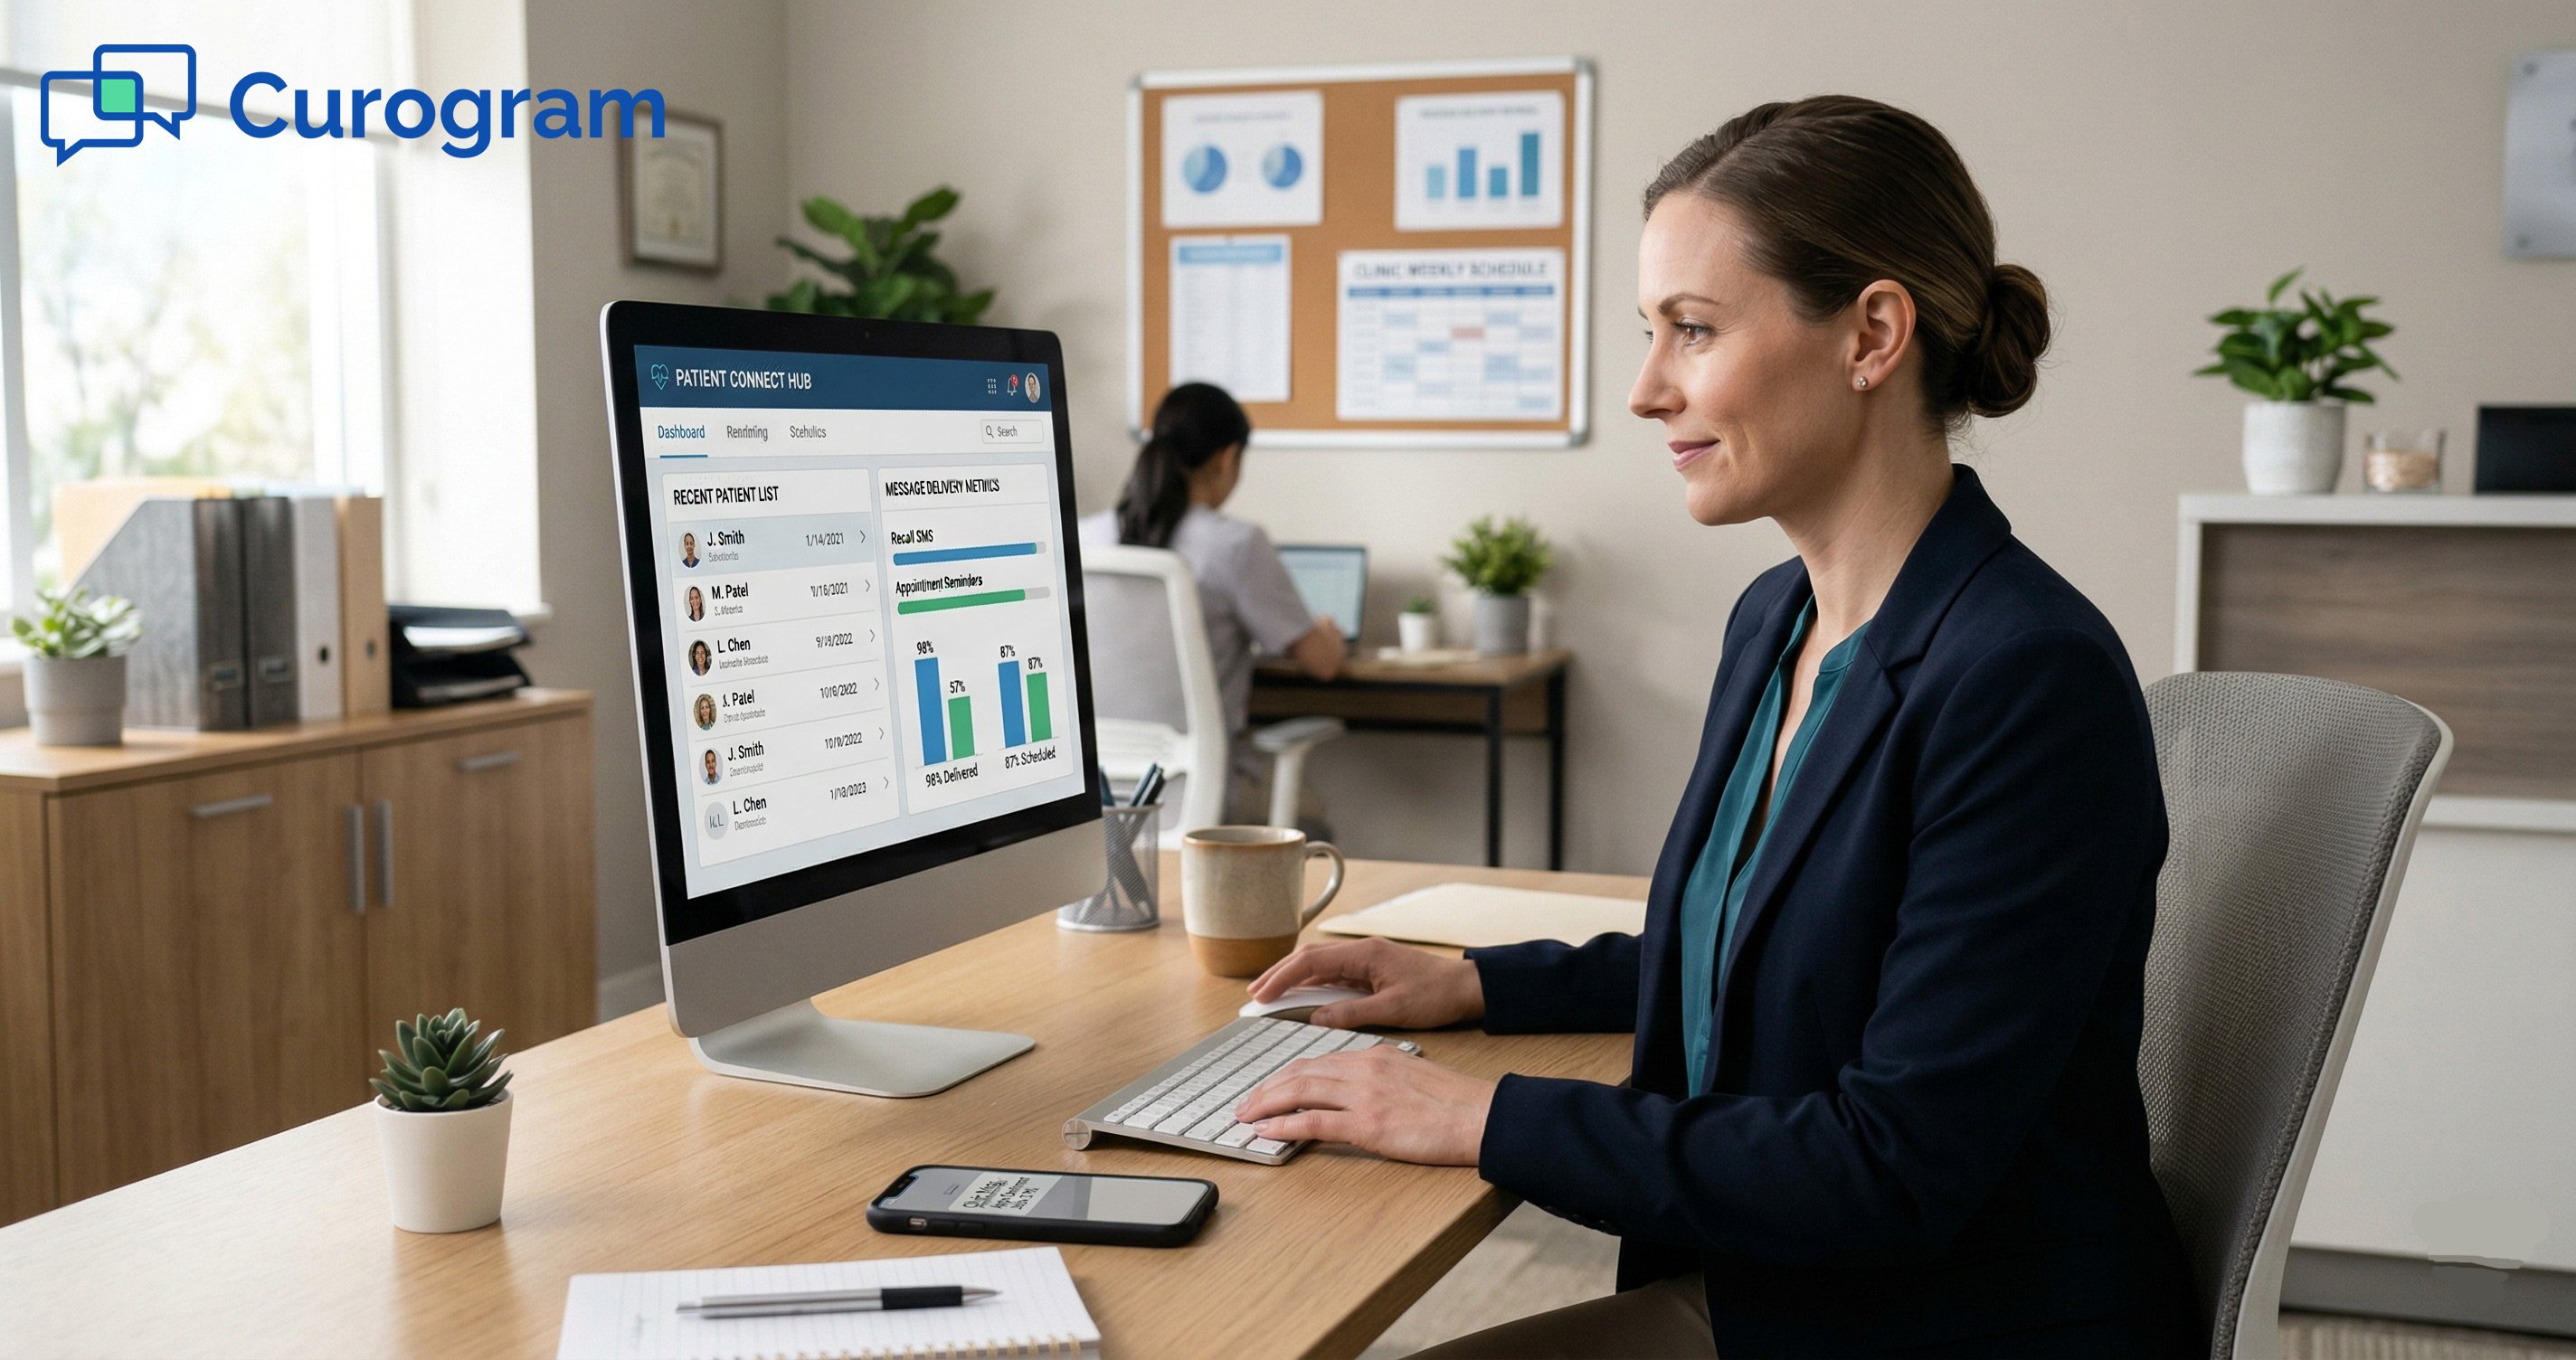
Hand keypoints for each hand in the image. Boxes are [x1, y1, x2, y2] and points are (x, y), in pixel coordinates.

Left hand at [1234, 1046, 1494, 1165]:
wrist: (1481, 1116)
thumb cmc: (1455, 1104)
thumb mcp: (1412, 1078)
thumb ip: (1381, 1080)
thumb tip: (1356, 1096)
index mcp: (1375, 1056)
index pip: (1319, 1061)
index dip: (1287, 1075)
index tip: (1269, 1086)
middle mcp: (1364, 1069)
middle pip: (1301, 1072)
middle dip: (1266, 1088)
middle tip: (1244, 1103)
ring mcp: (1364, 1095)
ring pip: (1300, 1091)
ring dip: (1265, 1104)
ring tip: (1245, 1116)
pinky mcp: (1368, 1125)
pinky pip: (1314, 1122)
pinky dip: (1284, 1125)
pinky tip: (1267, 1131)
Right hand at [1247, 937, 1484, 1029]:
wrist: (1467, 987)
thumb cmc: (1436, 995)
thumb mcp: (1393, 1010)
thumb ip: (1351, 1013)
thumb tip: (1316, 1018)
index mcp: (1363, 954)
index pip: (1310, 961)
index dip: (1281, 978)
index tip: (1261, 996)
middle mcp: (1360, 951)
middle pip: (1308, 958)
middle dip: (1278, 974)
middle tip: (1254, 994)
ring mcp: (1365, 959)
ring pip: (1318, 965)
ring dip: (1293, 979)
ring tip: (1269, 996)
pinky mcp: (1370, 970)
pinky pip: (1333, 974)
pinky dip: (1312, 984)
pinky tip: (1301, 998)